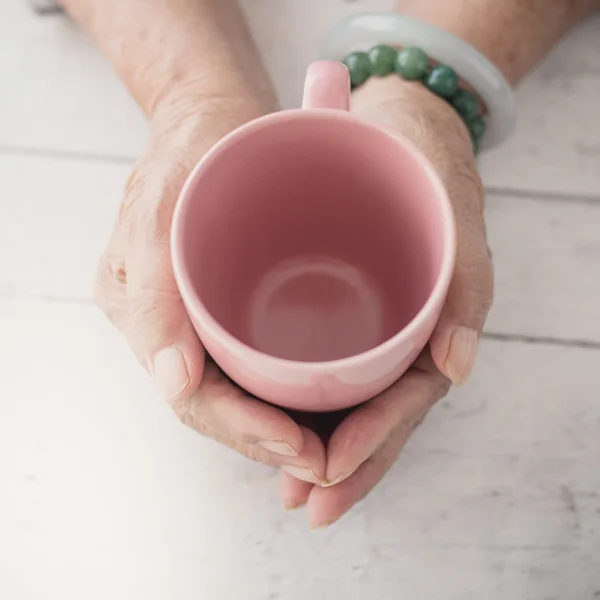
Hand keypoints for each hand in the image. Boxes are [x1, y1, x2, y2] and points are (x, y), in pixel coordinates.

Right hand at [95, 86, 327, 479]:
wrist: (213, 116)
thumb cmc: (190, 149)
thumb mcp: (160, 204)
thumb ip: (157, 293)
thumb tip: (171, 382)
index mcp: (139, 307)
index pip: (190, 395)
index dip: (244, 429)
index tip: (298, 448)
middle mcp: (166, 324)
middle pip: (214, 405)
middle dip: (267, 440)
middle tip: (324, 462)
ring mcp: (194, 317)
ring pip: (233, 393)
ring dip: (276, 426)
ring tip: (326, 447)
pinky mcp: (224, 305)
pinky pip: (248, 363)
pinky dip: (279, 392)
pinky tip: (313, 403)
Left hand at [279, 76, 493, 527]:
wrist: (395, 128)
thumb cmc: (424, 168)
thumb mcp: (453, 215)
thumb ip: (463, 286)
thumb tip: (458, 369)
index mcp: (431, 329)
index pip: (401, 405)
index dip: (367, 447)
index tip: (324, 477)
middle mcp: (401, 340)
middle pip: (373, 419)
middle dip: (340, 468)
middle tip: (301, 504)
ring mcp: (375, 331)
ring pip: (350, 405)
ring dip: (321, 448)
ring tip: (289, 486)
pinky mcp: (350, 313)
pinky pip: (331, 371)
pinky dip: (310, 405)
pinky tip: (282, 422)